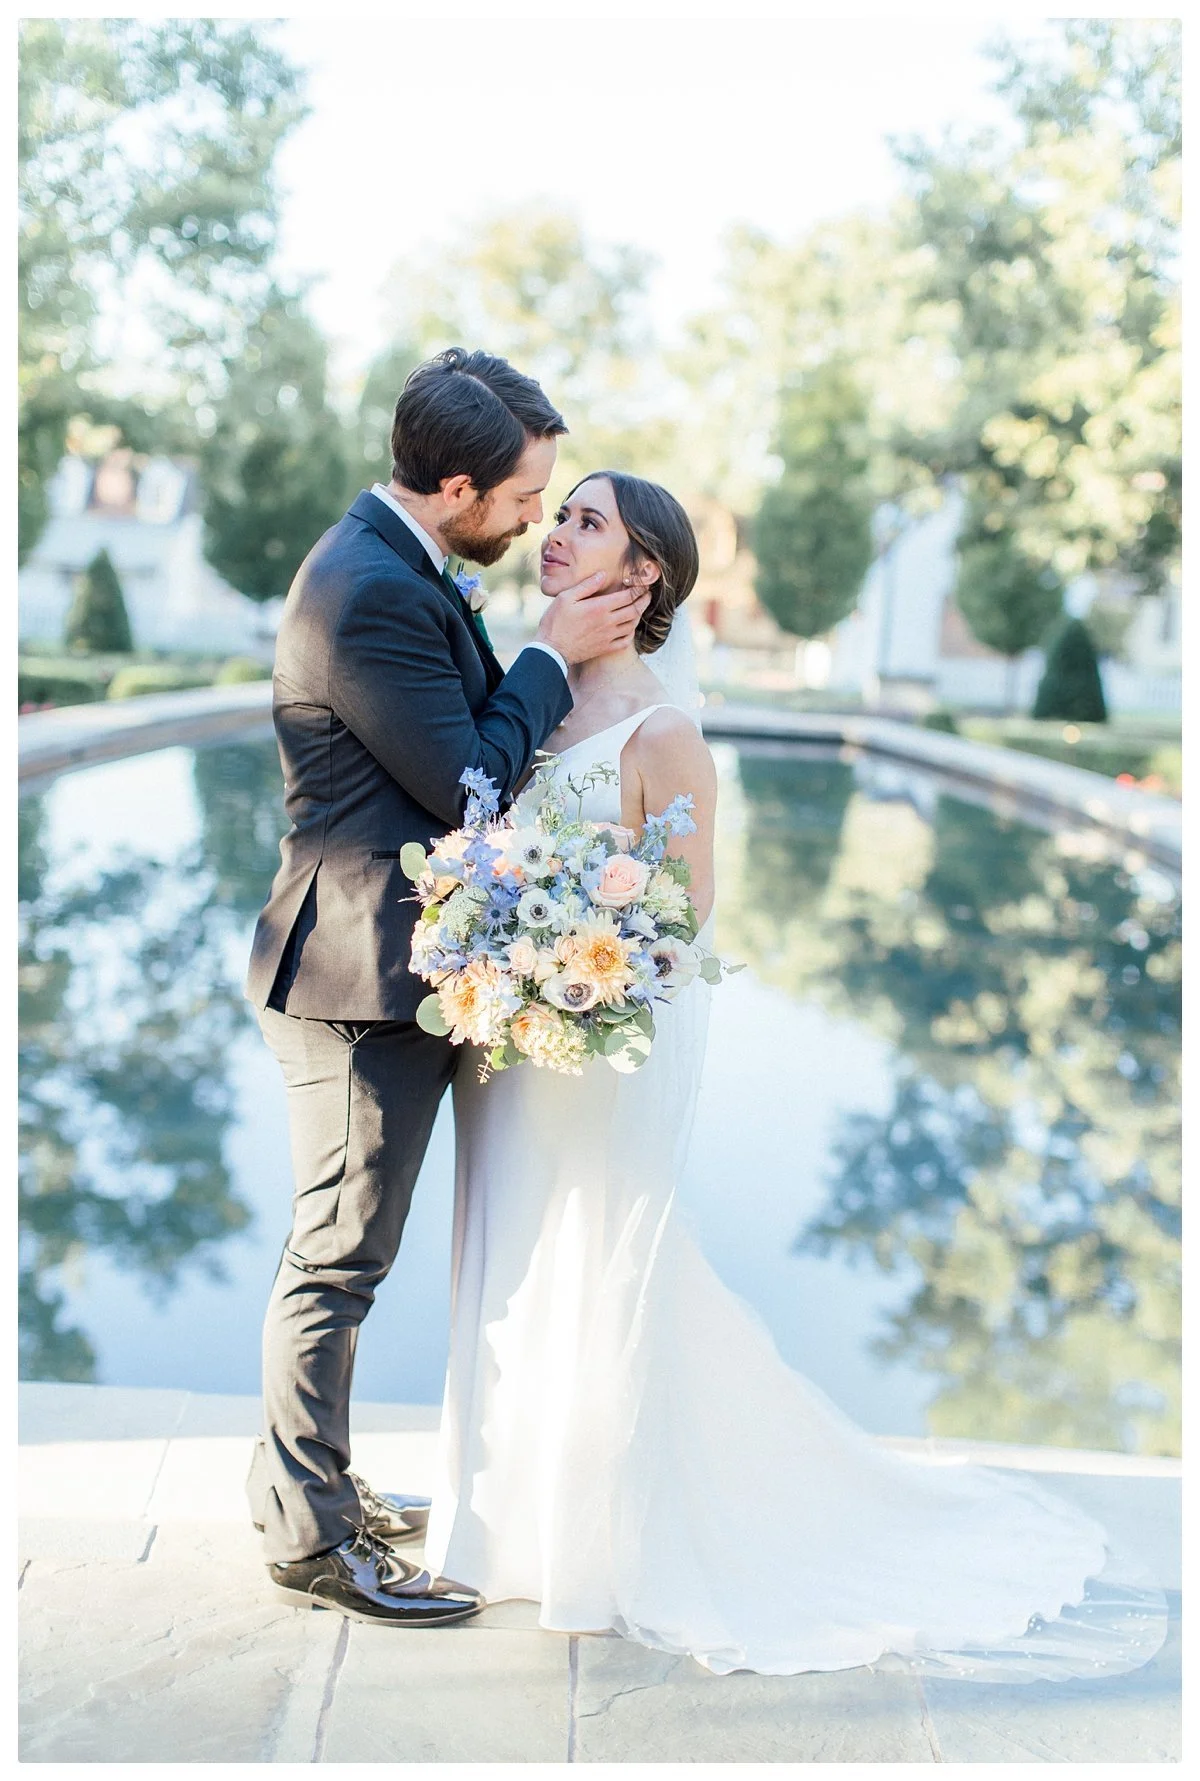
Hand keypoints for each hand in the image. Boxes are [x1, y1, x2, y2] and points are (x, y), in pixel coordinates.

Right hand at [535, 571, 650, 664]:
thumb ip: (586, 585)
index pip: (627, 596)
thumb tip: (602, 574)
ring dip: (639, 615)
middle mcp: (608, 622)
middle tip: (647, 594)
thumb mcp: (566, 597)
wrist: (551, 650)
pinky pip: (625, 641)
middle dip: (644, 600)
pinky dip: (631, 633)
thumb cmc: (555, 622)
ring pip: (632, 625)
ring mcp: (608, 637)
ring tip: (640, 608)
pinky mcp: (605, 648)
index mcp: (600, 607)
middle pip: (634, 610)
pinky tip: (629, 628)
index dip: (638, 589)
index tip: (642, 584)